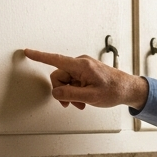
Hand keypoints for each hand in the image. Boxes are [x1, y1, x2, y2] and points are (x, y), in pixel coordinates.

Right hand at [24, 49, 148, 110]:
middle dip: (63, 92)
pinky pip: (74, 82)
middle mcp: (81, 63)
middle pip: (59, 77)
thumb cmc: (114, 90)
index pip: (55, 59)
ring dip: (71, 94)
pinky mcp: (86, 72)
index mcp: (81, 65)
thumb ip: (70, 94)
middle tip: (73, 104)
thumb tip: (55, 93)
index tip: (27, 52)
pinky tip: (84, 99)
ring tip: (82, 103)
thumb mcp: (90, 96)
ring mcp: (84, 67)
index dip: (39, 56)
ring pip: (66, 81)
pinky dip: (76, 92)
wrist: (129, 89)